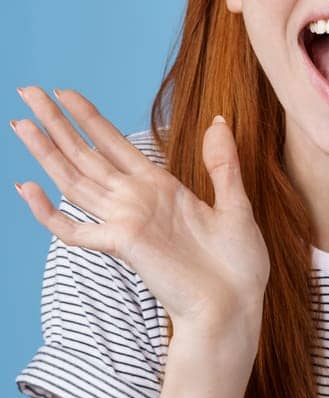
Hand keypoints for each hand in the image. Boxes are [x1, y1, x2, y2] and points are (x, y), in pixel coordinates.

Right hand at [9, 87, 269, 336]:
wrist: (236, 306)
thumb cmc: (238, 264)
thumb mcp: (236, 205)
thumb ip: (222, 164)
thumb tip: (217, 121)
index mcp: (161, 188)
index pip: (115, 144)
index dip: (90, 118)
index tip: (65, 91)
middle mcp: (136, 201)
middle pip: (86, 154)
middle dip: (56, 123)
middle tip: (26, 90)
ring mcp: (126, 221)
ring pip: (74, 180)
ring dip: (46, 152)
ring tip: (19, 123)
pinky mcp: (122, 244)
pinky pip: (75, 230)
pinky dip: (49, 212)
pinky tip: (27, 186)